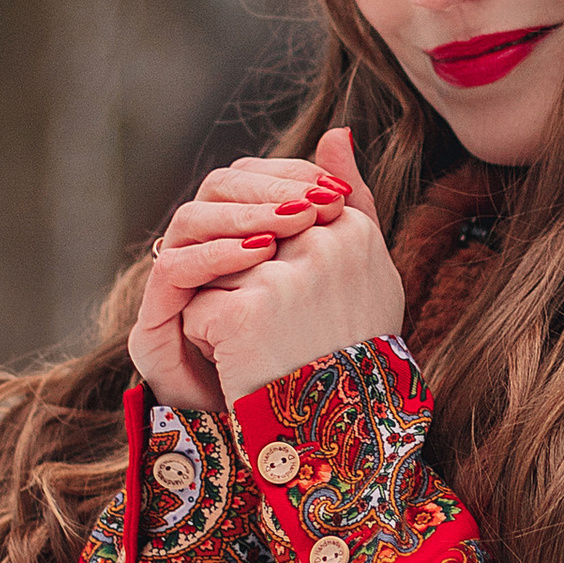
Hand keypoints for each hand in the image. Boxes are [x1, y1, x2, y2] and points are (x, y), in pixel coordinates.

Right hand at [130, 143, 354, 409]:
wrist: (285, 434)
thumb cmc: (311, 354)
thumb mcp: (339, 275)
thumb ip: (343, 210)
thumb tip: (343, 131)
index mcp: (241, 234)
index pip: (253, 176)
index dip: (289, 175)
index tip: (334, 189)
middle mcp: (203, 251)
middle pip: (218, 188)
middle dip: (268, 189)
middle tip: (314, 203)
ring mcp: (175, 286)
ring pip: (190, 219)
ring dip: (242, 216)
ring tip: (290, 225)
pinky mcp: (156, 321)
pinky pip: (172, 270)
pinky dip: (215, 256)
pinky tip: (258, 256)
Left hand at [183, 127, 404, 400]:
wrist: (338, 433)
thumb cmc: (352, 351)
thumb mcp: (364, 270)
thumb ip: (350, 195)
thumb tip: (335, 129)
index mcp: (354, 230)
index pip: (280, 209)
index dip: (266, 255)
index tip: (287, 303)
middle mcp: (326, 243)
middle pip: (243, 238)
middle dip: (243, 282)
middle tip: (276, 334)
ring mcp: (287, 275)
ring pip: (216, 273)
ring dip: (224, 310)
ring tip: (262, 351)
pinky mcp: (249, 310)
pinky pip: (198, 308)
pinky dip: (210, 344)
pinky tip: (246, 369)